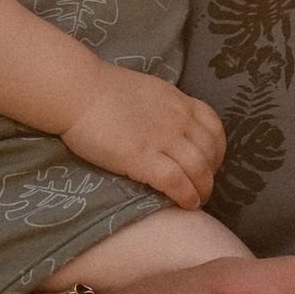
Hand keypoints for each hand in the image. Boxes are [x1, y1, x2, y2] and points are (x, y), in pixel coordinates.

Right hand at [60, 67, 226, 210]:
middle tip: (202, 187)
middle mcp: (177, 119)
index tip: (210, 164)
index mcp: (178, 101)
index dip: (217, 150)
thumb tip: (168, 125)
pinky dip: (186, 195)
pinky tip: (185, 204)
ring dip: (202, 189)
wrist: (77, 90)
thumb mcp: (146, 91)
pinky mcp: (142, 157)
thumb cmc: (101, 89)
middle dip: (210, 173)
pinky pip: (176, 181)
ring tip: (196, 201)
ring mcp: (161, 138)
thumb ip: (162, 108)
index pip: (214, 127)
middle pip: (210, 151)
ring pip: (198, 169)